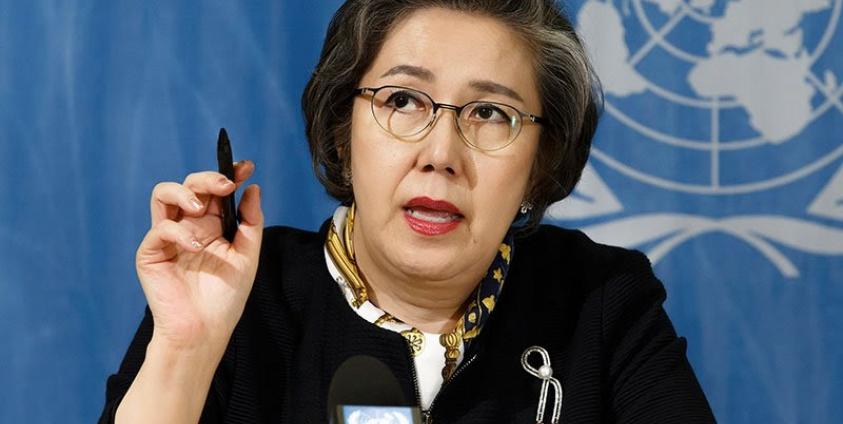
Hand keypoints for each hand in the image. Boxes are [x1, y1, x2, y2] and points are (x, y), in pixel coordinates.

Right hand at [135, 160, 262, 353]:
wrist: (206, 330)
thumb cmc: (225, 297)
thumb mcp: (247, 256)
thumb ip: (250, 223)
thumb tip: (253, 189)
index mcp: (211, 225)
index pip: (216, 191)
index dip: (230, 174)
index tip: (246, 167)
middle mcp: (188, 226)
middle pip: (190, 185)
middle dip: (208, 178)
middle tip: (226, 184)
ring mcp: (168, 237)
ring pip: (163, 194)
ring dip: (184, 192)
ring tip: (201, 207)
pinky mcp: (151, 253)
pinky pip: (159, 229)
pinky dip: (178, 232)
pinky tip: (195, 246)